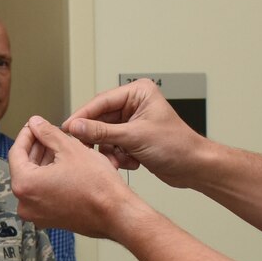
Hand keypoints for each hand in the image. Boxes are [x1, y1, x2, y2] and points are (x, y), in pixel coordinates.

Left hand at [8, 117, 138, 238]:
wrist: (116, 213)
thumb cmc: (97, 186)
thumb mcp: (70, 149)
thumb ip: (47, 133)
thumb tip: (35, 124)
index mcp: (25, 185)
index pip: (16, 153)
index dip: (26, 135)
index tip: (34, 126)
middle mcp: (26, 204)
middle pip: (24, 167)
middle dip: (36, 148)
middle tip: (48, 133)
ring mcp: (37, 214)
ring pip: (34, 180)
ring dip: (44, 162)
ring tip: (59, 146)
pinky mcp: (50, 219)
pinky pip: (43, 193)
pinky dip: (50, 178)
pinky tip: (63, 164)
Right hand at [64, 79, 209, 186]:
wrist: (194, 167)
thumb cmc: (177, 145)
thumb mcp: (134, 137)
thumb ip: (101, 132)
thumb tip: (76, 127)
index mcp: (138, 93)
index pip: (101, 101)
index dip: (82, 116)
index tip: (67, 128)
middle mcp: (134, 105)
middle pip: (100, 120)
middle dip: (99, 139)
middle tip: (86, 150)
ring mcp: (133, 122)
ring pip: (105, 136)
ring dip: (110, 151)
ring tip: (119, 160)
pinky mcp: (133, 138)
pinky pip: (112, 146)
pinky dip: (118, 156)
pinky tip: (131, 162)